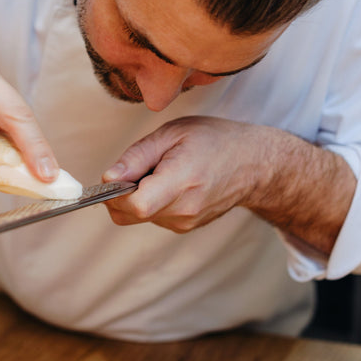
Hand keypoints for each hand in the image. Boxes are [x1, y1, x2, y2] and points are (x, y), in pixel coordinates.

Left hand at [102, 116, 260, 231]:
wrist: (253, 165)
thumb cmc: (214, 141)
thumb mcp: (172, 133)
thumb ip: (137, 156)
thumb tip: (108, 178)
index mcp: (182, 181)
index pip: (135, 205)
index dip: (115, 192)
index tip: (117, 175)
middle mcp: (184, 209)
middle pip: (130, 214)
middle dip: (122, 193)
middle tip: (140, 167)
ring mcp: (185, 223)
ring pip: (138, 217)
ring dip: (138, 196)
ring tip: (162, 171)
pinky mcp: (185, 228)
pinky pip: (152, 217)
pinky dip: (151, 201)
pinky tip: (170, 183)